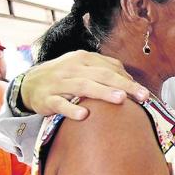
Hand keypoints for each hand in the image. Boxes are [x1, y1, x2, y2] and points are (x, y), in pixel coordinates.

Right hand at [22, 50, 148, 119]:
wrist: (29, 84)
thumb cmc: (65, 77)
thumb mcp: (83, 68)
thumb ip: (106, 71)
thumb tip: (131, 81)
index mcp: (84, 58)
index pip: (110, 67)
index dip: (129, 80)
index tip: (144, 93)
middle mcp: (73, 68)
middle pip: (102, 75)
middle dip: (124, 85)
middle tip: (142, 96)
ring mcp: (59, 83)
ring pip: (83, 86)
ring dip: (103, 92)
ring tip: (121, 99)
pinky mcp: (47, 99)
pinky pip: (59, 104)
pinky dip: (71, 108)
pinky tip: (84, 115)